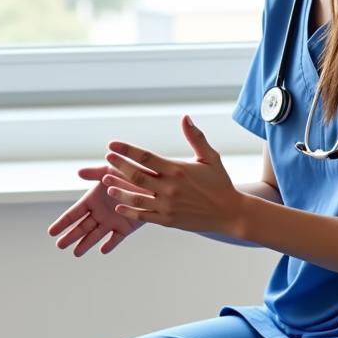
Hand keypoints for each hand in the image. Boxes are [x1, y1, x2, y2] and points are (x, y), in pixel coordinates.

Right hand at [48, 165, 145, 255]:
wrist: (149, 182)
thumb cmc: (127, 173)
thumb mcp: (110, 170)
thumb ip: (95, 173)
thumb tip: (79, 172)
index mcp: (92, 200)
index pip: (74, 213)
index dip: (62, 222)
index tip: (51, 232)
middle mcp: (99, 213)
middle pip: (81, 227)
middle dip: (71, 236)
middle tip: (59, 245)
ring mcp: (111, 221)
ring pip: (95, 235)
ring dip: (86, 244)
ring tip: (76, 253)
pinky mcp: (125, 227)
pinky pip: (116, 238)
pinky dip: (110, 244)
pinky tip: (103, 250)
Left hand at [102, 116, 243, 235]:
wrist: (230, 213)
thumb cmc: (220, 183)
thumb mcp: (210, 157)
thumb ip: (196, 137)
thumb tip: (185, 117)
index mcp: (178, 170)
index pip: (146, 157)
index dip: (127, 150)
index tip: (112, 145)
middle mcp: (170, 188)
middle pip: (136, 176)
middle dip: (119, 166)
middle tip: (106, 159)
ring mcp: (167, 206)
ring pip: (136, 197)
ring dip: (118, 190)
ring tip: (106, 182)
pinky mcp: (168, 221)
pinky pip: (143, 216)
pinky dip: (129, 212)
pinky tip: (118, 206)